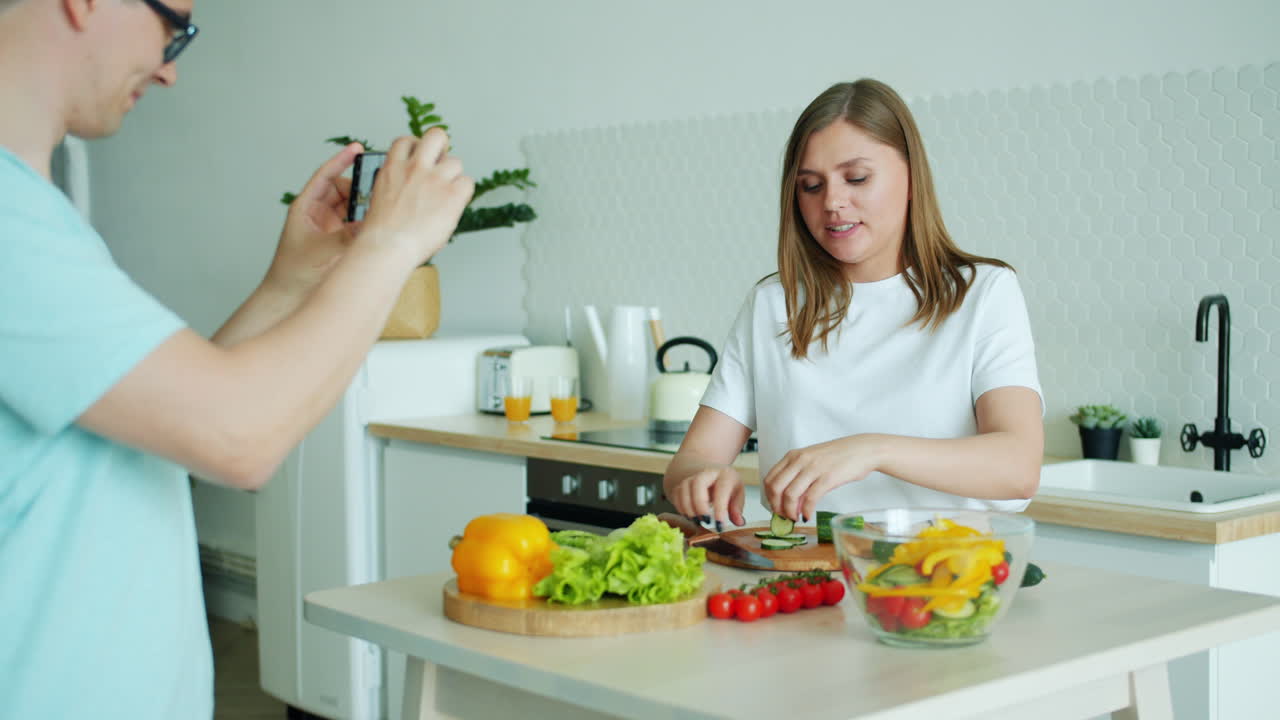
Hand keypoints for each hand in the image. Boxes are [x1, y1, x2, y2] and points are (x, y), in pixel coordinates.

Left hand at [268, 143, 363, 297]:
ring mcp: (328, 227)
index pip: (326, 176)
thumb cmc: (293, 273)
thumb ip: (347, 236)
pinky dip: (365, 224)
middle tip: (378, 192)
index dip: (341, 161)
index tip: (357, 149)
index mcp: (306, 208)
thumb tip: (370, 225)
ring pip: (352, 208)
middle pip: (344, 191)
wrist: (287, 297)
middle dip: (360, 191)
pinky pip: (355, 225)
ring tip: (379, 211)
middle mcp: (317, 214)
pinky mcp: (338, 241)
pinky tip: (376, 227)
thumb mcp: (323, 251)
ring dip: (364, 209)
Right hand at [357, 129, 473, 264]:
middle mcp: (414, 168)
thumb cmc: (383, 233)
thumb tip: (408, 185)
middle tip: (441, 163)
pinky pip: (467, 182)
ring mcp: (434, 179)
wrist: (388, 246)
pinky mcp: (451, 194)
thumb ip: (396, 184)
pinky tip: (454, 204)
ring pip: (456, 161)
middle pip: (436, 135)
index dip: (416, 148)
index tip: (420, 159)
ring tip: (446, 194)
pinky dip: (463, 193)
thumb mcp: (380, 198)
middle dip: (441, 146)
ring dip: (453, 176)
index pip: (406, 141)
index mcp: (393, 168)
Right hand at [667, 466, 745, 528]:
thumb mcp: (737, 492)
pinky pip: (676, 496)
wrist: (708, 472)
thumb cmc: (725, 484)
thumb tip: (739, 522)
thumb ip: (737, 508)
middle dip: (700, 505)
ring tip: (698, 521)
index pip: (722, 488)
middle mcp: (706, 472)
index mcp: (724, 474)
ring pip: (684, 490)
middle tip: (706, 521)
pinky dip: (681, 509)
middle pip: (698, 483)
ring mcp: (691, 477)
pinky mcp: (681, 484)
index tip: (719, 525)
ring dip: (689, 509)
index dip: (720, 508)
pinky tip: (690, 517)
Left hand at [762, 435, 879, 521]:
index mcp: (793, 456)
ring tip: (796, 518)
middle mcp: (800, 460)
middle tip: (784, 516)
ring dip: (790, 511)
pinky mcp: (828, 478)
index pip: (770, 478)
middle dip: (776, 506)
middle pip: (775, 488)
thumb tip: (790, 502)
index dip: (769, 497)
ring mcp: (813, 468)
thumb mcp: (813, 461)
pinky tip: (808, 516)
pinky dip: (806, 511)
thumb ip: (800, 478)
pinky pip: (810, 499)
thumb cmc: (838, 457)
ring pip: (790, 495)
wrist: (863, 450)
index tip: (776, 508)